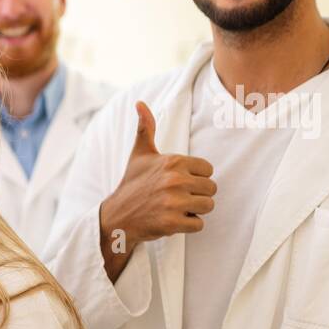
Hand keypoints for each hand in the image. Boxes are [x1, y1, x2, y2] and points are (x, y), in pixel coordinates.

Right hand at [99, 102, 216, 279]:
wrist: (117, 216)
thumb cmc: (132, 184)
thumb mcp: (139, 154)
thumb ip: (146, 128)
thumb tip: (140, 103)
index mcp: (173, 162)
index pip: (208, 170)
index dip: (195, 178)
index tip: (178, 183)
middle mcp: (175, 180)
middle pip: (211, 189)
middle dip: (197, 195)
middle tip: (177, 198)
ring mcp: (174, 202)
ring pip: (208, 206)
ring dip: (195, 210)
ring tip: (175, 209)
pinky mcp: (172, 222)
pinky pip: (199, 224)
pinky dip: (189, 225)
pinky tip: (173, 220)